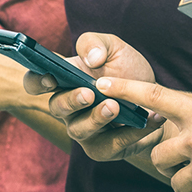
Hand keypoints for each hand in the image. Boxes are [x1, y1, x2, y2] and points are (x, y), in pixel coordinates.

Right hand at [23, 32, 164, 161]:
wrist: (155, 99)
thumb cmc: (128, 72)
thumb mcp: (115, 48)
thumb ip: (96, 43)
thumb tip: (91, 59)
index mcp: (64, 81)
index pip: (35, 83)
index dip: (36, 81)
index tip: (49, 78)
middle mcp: (69, 108)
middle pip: (57, 108)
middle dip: (71, 101)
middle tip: (89, 93)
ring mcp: (84, 130)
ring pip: (79, 130)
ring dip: (96, 119)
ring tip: (115, 107)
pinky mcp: (103, 148)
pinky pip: (110, 146)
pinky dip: (129, 134)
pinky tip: (146, 121)